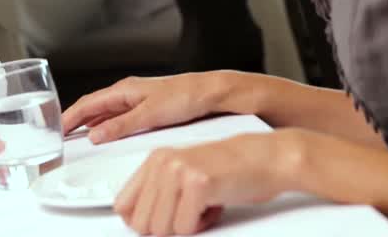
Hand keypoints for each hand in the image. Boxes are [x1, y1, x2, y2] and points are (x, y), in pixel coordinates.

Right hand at [62, 73, 230, 144]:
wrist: (210, 93)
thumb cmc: (185, 97)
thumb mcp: (149, 115)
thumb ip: (120, 126)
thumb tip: (96, 135)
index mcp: (123, 90)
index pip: (87, 104)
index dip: (69, 117)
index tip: (56, 129)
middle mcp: (127, 92)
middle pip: (92, 107)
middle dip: (75, 120)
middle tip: (61, 135)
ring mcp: (135, 98)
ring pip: (104, 111)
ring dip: (89, 123)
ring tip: (77, 136)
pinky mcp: (145, 106)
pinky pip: (116, 115)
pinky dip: (104, 125)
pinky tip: (104, 133)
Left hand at [114, 130, 304, 235]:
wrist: (264, 158)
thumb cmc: (229, 169)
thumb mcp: (184, 174)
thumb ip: (157, 193)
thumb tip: (133, 221)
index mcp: (155, 160)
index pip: (123, 205)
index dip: (140, 222)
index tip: (158, 223)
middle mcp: (163, 163)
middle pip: (141, 223)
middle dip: (166, 228)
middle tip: (188, 214)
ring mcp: (179, 171)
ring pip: (161, 229)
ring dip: (185, 227)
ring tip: (202, 208)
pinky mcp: (198, 184)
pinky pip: (185, 227)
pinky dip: (201, 226)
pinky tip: (213, 206)